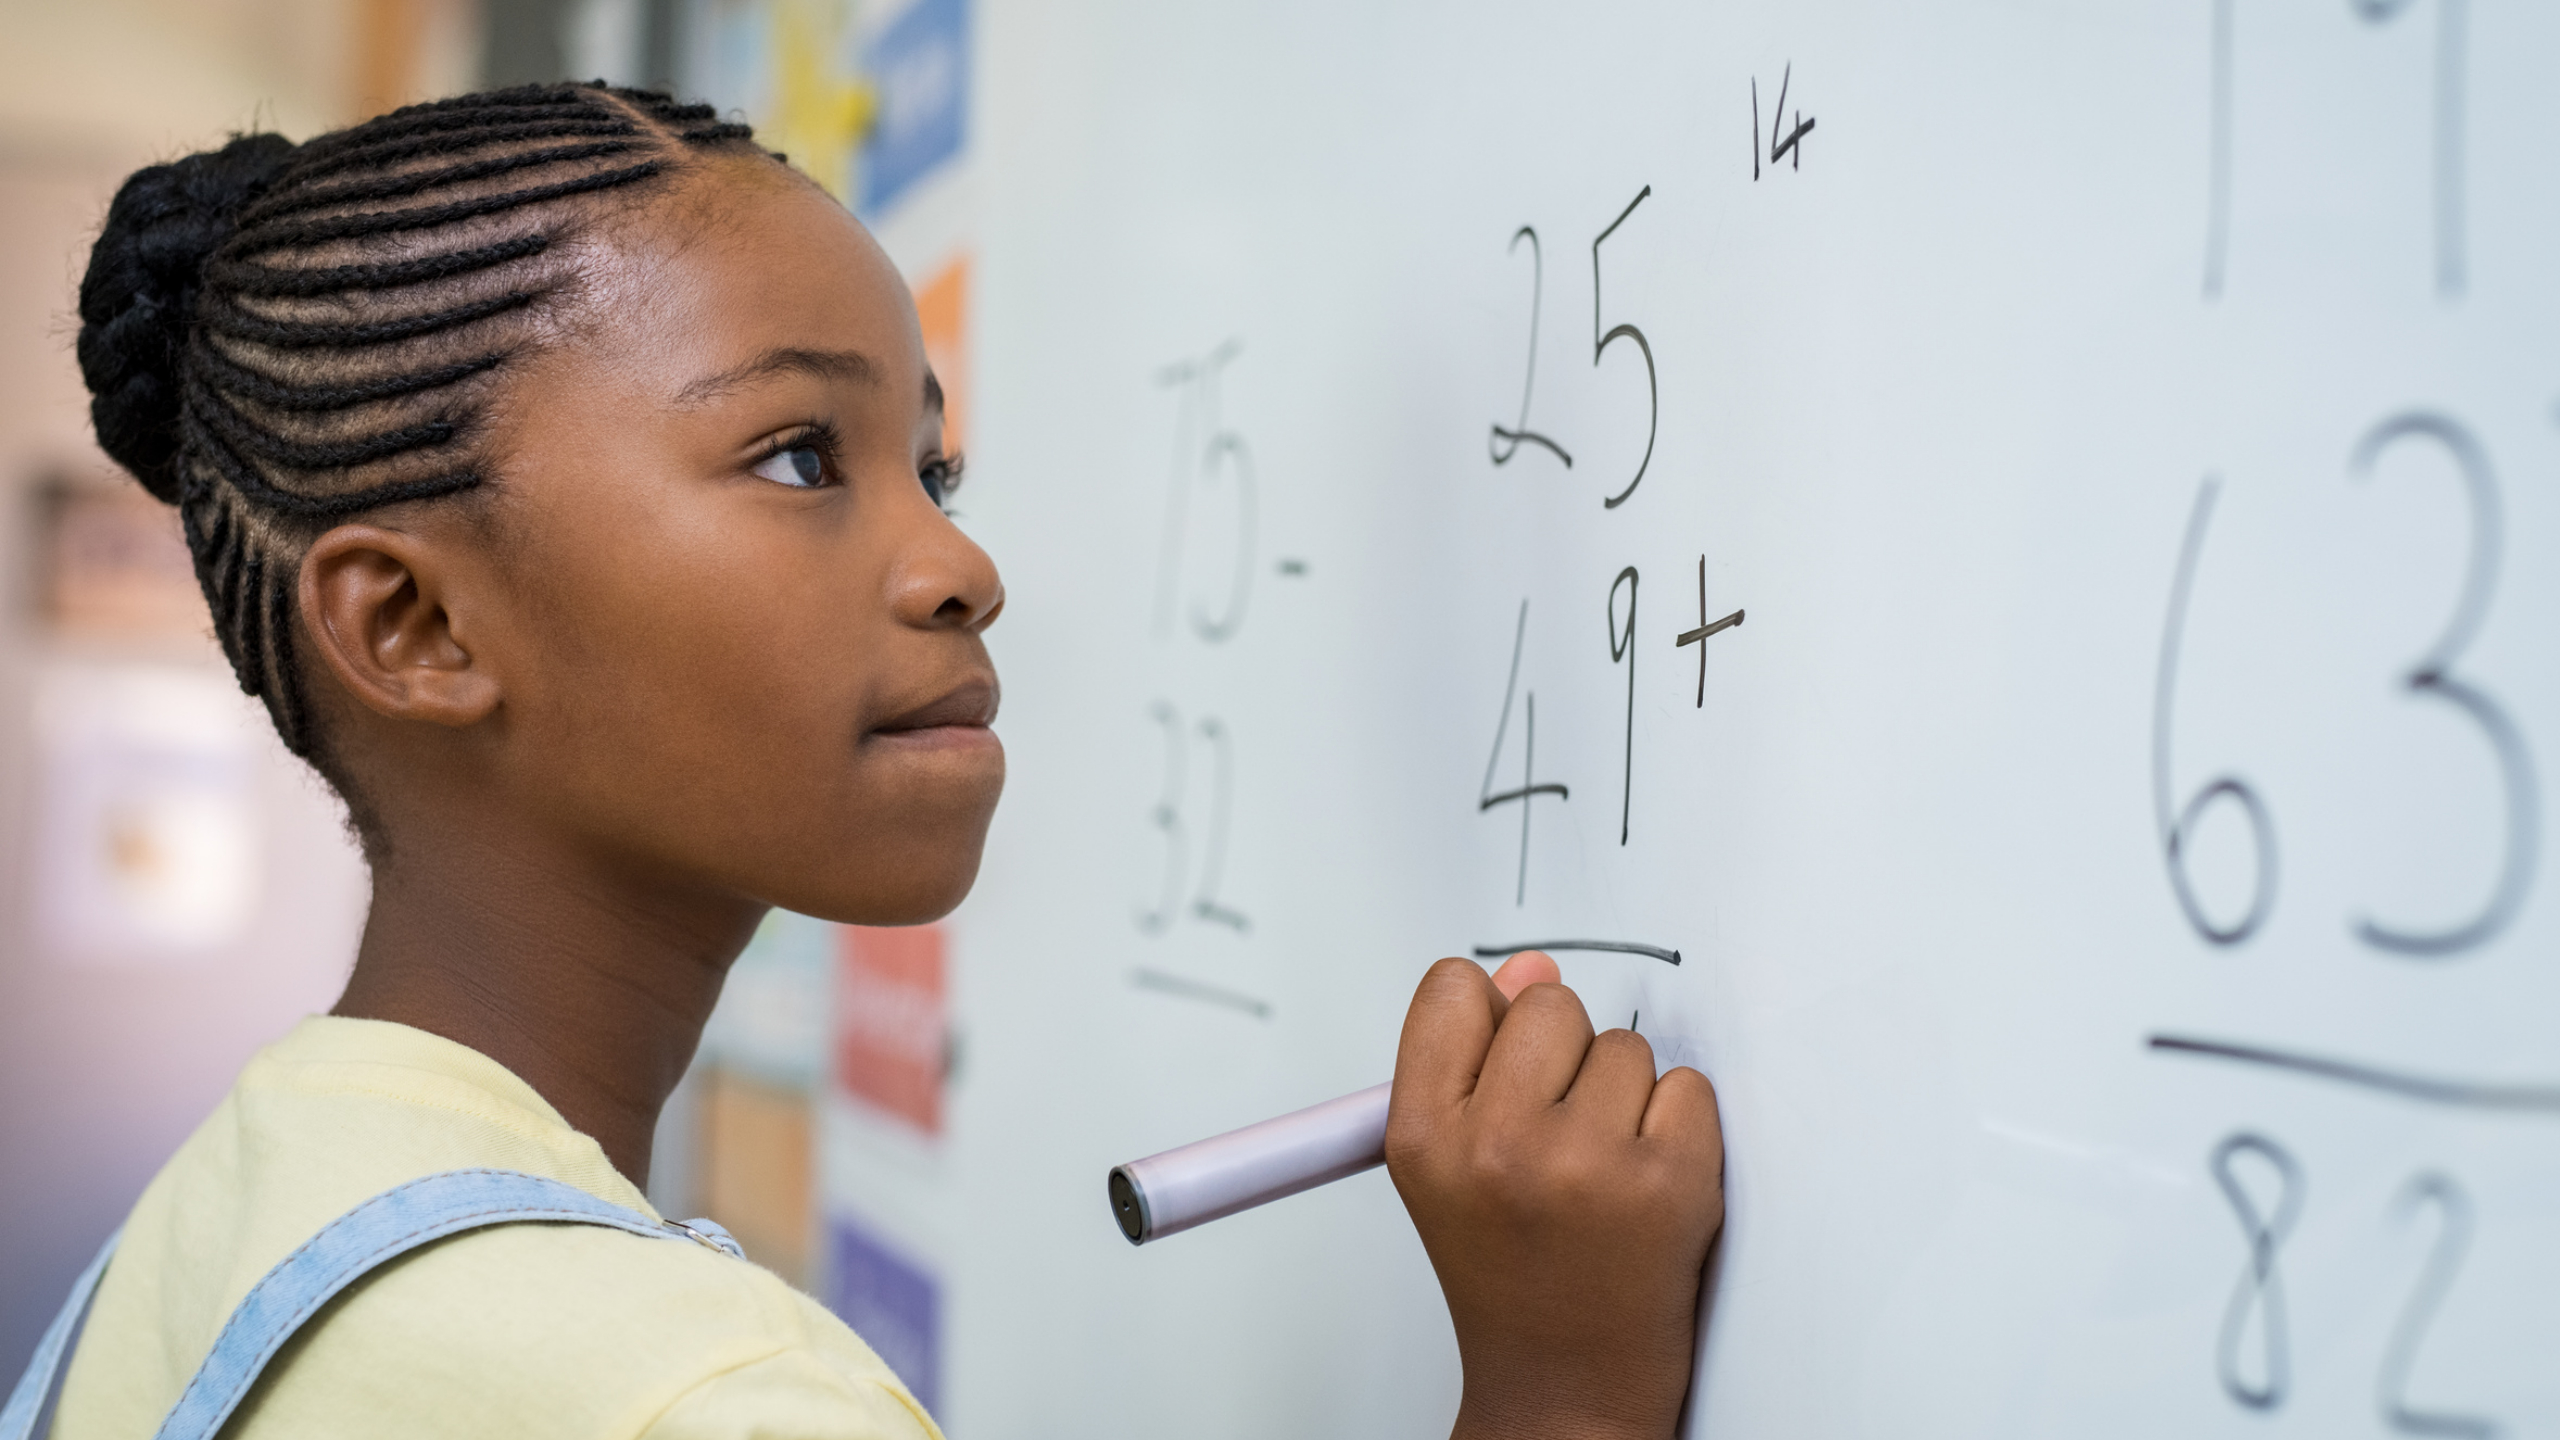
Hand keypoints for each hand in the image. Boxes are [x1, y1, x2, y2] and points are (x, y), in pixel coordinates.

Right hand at [1386, 953, 1724, 1439]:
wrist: (1566, 1384)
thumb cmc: (1509, 1271)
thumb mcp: (1449, 1164)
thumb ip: (1474, 1057)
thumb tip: (1531, 968)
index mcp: (1423, 1137)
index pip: (1454, 989)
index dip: (1489, 1016)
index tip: (1503, 1061)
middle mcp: (1497, 1146)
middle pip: (1549, 1003)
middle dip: (1563, 1054)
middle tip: (1557, 1134)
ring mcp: (1587, 1165)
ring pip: (1625, 1046)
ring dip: (1624, 1096)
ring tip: (1600, 1172)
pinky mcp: (1670, 1184)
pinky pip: (1688, 1088)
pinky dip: (1679, 1128)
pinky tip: (1646, 1184)